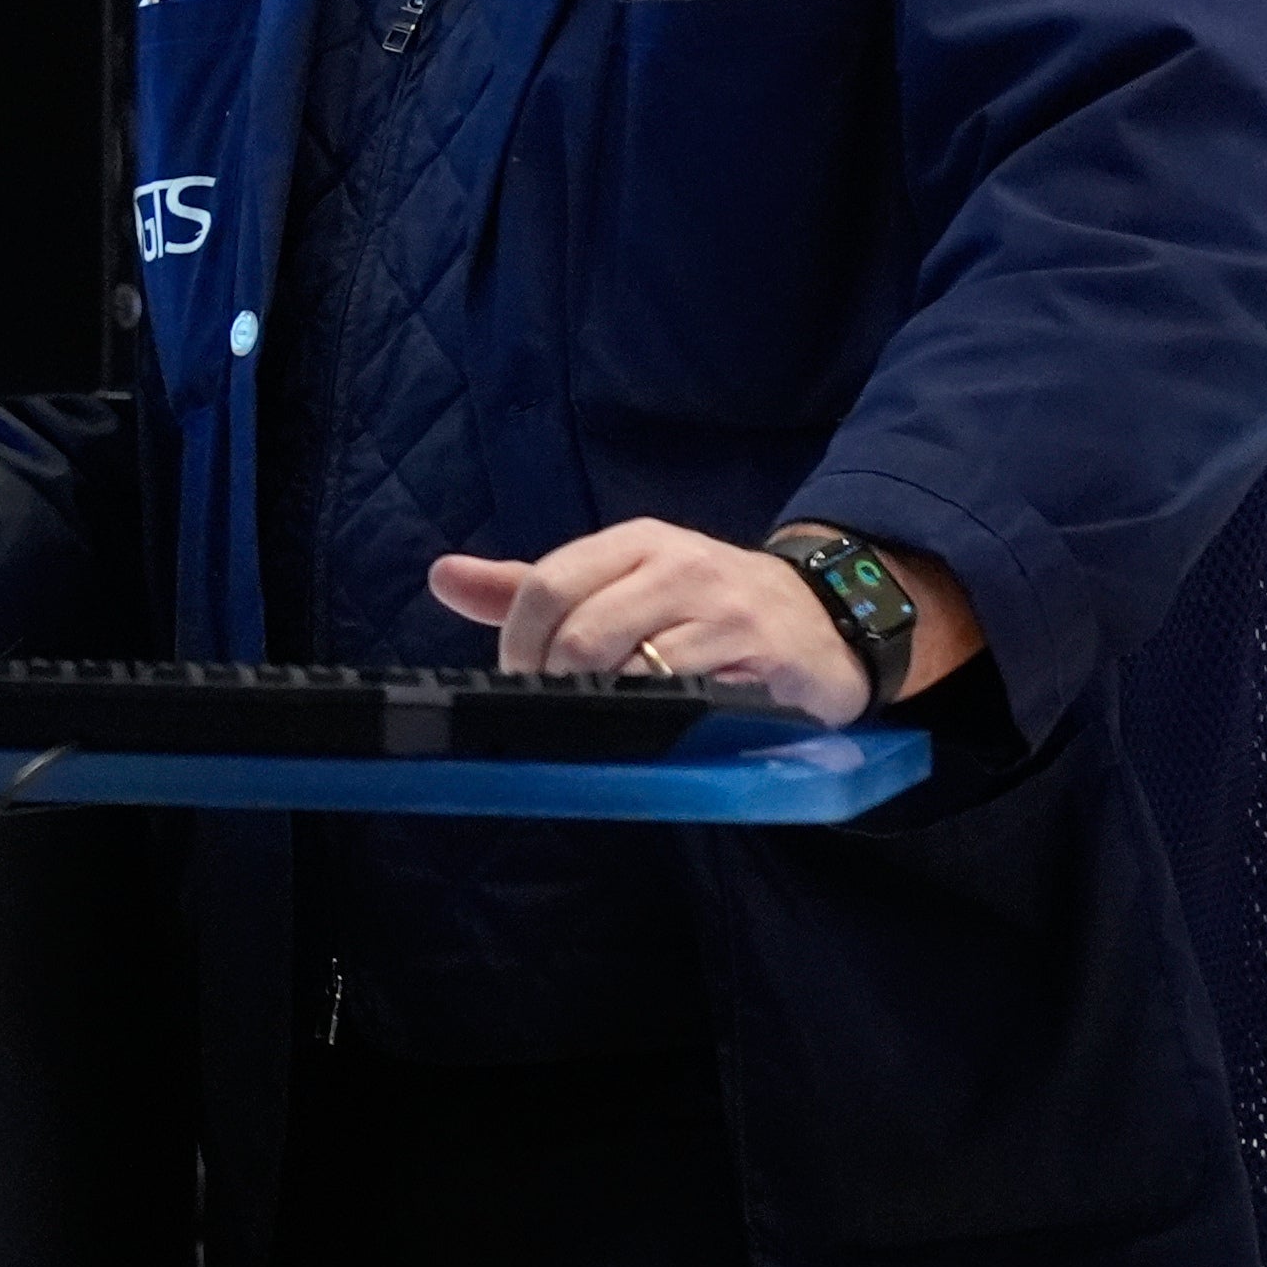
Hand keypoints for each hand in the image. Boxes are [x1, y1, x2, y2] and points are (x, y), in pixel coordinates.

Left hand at [425, 520, 977, 725]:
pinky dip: (655, 712)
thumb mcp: (619, 583)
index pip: (547, 585)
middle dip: (552, 682)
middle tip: (555, 713)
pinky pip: (687, 685)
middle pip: (580, 629)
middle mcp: (676, 562)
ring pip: (628, 659)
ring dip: (598, 703)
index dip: (518, 644)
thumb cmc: (703, 606)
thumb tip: (442, 576)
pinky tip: (654, 724)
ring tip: (600, 722)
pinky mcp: (761, 648)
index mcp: (633, 542)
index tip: (519, 683)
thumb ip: (530, 588)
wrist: (824, 620)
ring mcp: (721, 604)